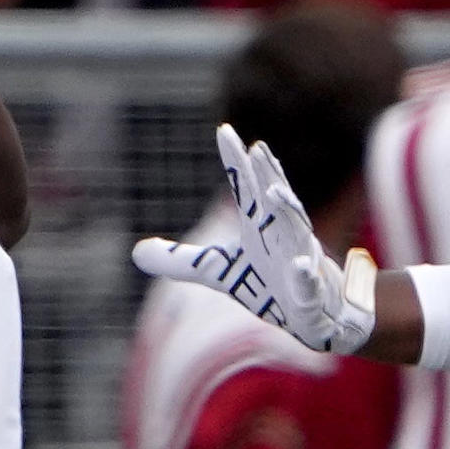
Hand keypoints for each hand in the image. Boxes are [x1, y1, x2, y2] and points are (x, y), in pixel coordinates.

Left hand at [131, 124, 380, 352]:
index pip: (247, 189)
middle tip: (256, 149)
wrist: (314, 317)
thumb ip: (179, 260)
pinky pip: (309, 284)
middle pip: (275, 201)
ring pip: (297, 233)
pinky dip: (306, 276)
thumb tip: (135, 252)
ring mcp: (300, 263)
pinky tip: (301, 268)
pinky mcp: (310, 295)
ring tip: (274, 193)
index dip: (236, 162)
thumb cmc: (268, 285)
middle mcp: (283, 238)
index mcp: (260, 227)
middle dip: (267, 175)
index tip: (224, 130)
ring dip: (287, 212)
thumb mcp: (216, 272)